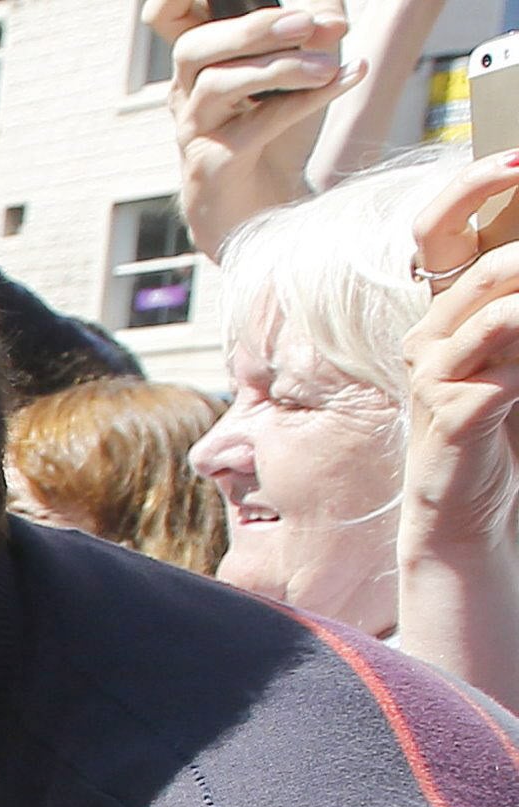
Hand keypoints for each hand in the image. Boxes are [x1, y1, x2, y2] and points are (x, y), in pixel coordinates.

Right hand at [158, 3, 351, 256]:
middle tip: (310, 26)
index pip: (164, 15)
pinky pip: (257, 125)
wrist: (268, 205)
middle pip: (193, 46)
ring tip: (328, 66)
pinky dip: (307, 100)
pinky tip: (347, 78)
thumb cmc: (277, 128)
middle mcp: (184, 91)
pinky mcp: (213, 163)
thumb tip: (328, 21)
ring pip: (219, 84)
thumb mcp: (303, 61)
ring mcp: (193, 128)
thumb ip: (316, 26)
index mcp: (200, 57)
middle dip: (254, 28)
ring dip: (281, 68)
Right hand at [400, 152, 518, 558]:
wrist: (472, 517)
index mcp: (442, 312)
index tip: (518, 157)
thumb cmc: (503, 427)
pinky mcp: (456, 420)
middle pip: (479, 268)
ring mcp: (436, 380)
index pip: (437, 229)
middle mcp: (428, 339)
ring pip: (494, 314)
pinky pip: (503, 375)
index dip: (471, 186)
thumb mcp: (518, 351)